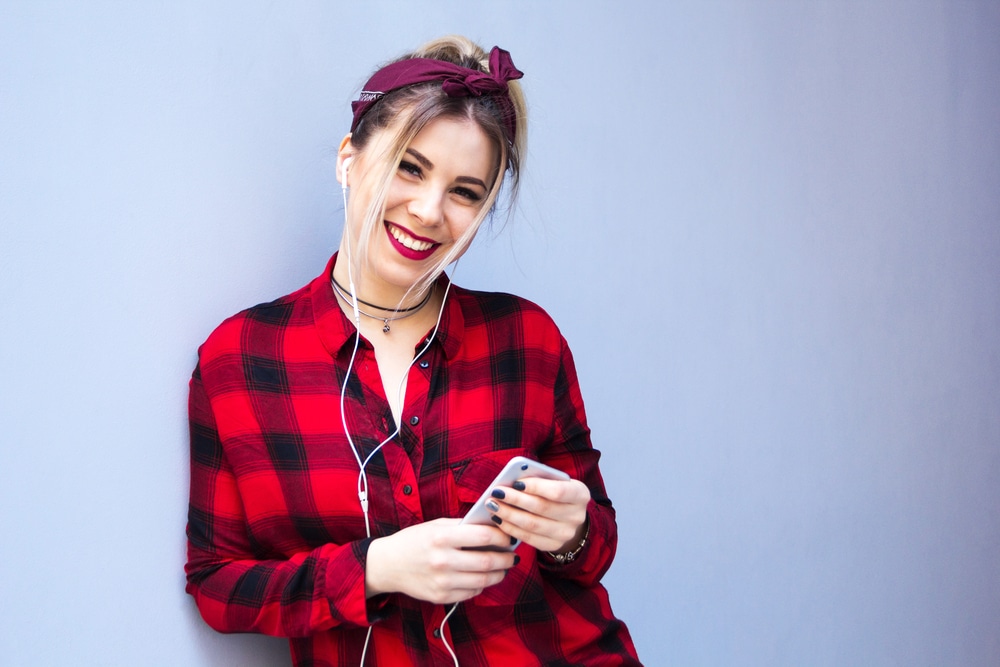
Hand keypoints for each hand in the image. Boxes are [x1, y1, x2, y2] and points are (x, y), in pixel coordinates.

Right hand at [365, 518, 517, 603]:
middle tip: (512, 555)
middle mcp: (442, 560)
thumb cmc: (414, 540)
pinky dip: (482, 585)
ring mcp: (442, 581)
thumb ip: (462, 526)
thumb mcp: (436, 526)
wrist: (388, 565)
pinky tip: (482, 577)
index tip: (508, 537)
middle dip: (506, 558)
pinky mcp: (440, 596)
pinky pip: (471, 592)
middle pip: (487, 562)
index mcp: (442, 537)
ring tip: (503, 567)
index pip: (483, 537)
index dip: (502, 537)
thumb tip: (492, 525)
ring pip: (483, 580)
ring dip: (499, 574)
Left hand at [486, 477, 589, 553]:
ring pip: (532, 525)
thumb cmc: (556, 493)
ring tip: (493, 505)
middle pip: (542, 508)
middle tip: (496, 493)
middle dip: (515, 500)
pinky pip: (528, 538)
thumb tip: (512, 481)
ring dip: (509, 514)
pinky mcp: (553, 545)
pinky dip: (511, 529)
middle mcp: (576, 516)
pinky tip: (499, 520)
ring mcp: (566, 534)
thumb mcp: (556, 482)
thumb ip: (540, 480)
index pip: (557, 491)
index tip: (514, 482)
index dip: (535, 487)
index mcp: (580, 494)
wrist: (569, 518)